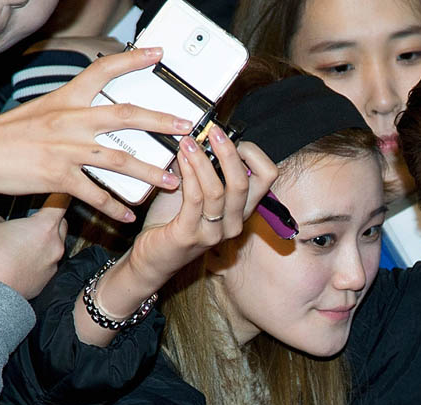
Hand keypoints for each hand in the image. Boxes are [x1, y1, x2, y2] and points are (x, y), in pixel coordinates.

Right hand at [0, 47, 192, 221]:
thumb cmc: (11, 134)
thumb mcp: (45, 110)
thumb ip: (76, 112)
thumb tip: (106, 115)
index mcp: (67, 100)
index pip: (103, 71)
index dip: (132, 60)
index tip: (157, 54)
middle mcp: (70, 120)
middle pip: (125, 116)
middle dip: (160, 121)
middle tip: (187, 126)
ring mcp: (66, 149)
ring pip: (119, 160)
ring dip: (149, 173)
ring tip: (172, 182)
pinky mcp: (58, 176)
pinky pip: (95, 194)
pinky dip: (114, 206)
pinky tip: (128, 214)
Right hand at [0, 194, 69, 298]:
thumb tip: (0, 221)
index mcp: (45, 226)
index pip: (61, 203)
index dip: (60, 195)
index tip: (60, 191)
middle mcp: (56, 244)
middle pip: (62, 224)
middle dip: (52, 219)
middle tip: (35, 219)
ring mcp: (55, 262)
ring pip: (56, 245)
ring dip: (46, 240)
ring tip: (25, 242)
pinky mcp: (50, 278)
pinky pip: (49, 262)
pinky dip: (40, 259)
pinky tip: (23, 260)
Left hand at [126, 135, 277, 289]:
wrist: (154, 255)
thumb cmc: (173, 221)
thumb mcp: (196, 190)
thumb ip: (205, 168)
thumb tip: (200, 135)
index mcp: (242, 209)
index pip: (267, 177)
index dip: (253, 153)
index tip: (230, 139)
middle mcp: (234, 222)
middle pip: (243, 183)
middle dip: (228, 152)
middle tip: (212, 132)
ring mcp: (214, 232)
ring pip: (218, 191)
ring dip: (202, 161)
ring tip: (188, 143)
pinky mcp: (190, 235)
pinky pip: (195, 200)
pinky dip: (188, 174)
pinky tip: (180, 159)